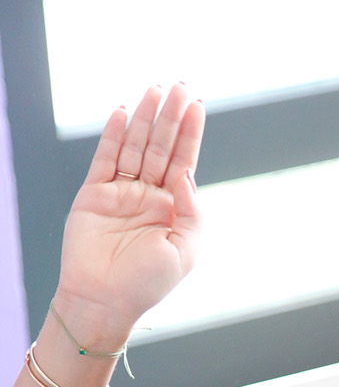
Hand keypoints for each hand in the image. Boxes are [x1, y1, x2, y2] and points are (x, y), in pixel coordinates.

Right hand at [55, 84, 204, 334]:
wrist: (104, 301)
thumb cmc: (147, 284)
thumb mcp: (185, 251)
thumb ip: (192, 212)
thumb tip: (187, 174)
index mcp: (173, 210)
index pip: (184, 162)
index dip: (190, 133)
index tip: (196, 104)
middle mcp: (148, 197)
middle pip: (161, 147)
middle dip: (171, 116)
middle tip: (179, 85)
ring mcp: (121, 193)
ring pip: (136, 146)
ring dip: (145, 117)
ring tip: (155, 89)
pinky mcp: (94, 194)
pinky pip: (106, 158)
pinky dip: (114, 134)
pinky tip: (123, 111)